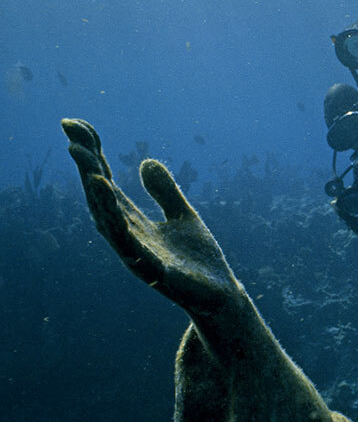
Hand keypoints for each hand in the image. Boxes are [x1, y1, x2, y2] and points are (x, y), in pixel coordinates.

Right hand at [62, 118, 240, 315]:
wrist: (220, 294)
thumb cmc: (198, 258)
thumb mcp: (184, 215)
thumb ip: (165, 191)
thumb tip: (146, 161)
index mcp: (134, 222)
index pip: (106, 184)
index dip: (92, 157)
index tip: (76, 126)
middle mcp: (130, 237)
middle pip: (102, 200)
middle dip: (88, 171)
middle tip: (73, 141)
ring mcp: (140, 256)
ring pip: (112, 225)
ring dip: (101, 199)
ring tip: (92, 172)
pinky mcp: (159, 274)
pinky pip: (136, 251)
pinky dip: (124, 231)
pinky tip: (116, 212)